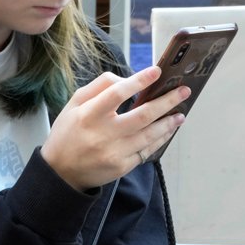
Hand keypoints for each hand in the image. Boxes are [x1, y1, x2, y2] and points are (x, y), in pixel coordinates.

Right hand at [40, 66, 190, 190]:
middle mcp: (103, 134)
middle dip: (167, 101)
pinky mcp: (122, 167)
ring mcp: (114, 153)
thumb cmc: (69, 133)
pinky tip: (168, 130)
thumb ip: (99, 87)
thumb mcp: (74, 104)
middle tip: (183, 91)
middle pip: (142, 115)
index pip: (117, 93)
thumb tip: (128, 79)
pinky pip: (147, 151)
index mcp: (88, 115)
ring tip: (180, 113)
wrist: (60, 173)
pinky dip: (160, 139)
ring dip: (169, 123)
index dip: (139, 80)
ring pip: (150, 134)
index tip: (157, 71)